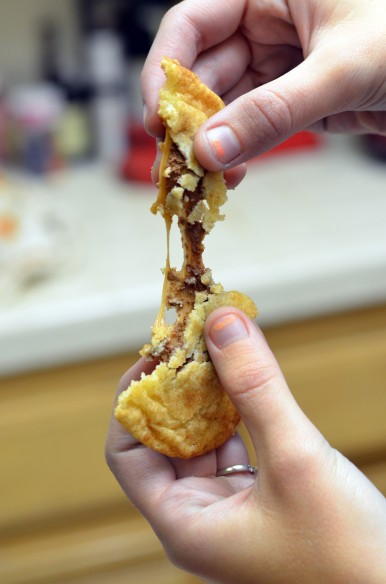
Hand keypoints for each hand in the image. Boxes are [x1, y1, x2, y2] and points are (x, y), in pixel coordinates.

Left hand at [106, 308, 385, 583]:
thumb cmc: (346, 553)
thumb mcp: (295, 459)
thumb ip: (255, 388)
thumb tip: (221, 321)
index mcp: (185, 525)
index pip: (125, 454)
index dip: (133, 400)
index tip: (158, 356)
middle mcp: (198, 520)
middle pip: (162, 443)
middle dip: (173, 390)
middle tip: (191, 343)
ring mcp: (228, 512)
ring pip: (199, 442)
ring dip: (206, 397)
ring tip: (217, 352)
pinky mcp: (258, 502)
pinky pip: (232, 448)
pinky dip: (235, 413)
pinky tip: (244, 385)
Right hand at [142, 0, 385, 173]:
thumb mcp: (342, 68)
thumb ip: (275, 110)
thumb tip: (213, 149)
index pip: (191, 23)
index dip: (166, 72)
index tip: (160, 120)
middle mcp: (266, 23)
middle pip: (203, 72)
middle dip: (189, 121)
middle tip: (181, 164)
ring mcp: (277, 64)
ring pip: (225, 106)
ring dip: (212, 145)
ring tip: (206, 179)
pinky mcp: (291, 100)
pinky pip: (252, 126)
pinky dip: (239, 152)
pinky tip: (232, 174)